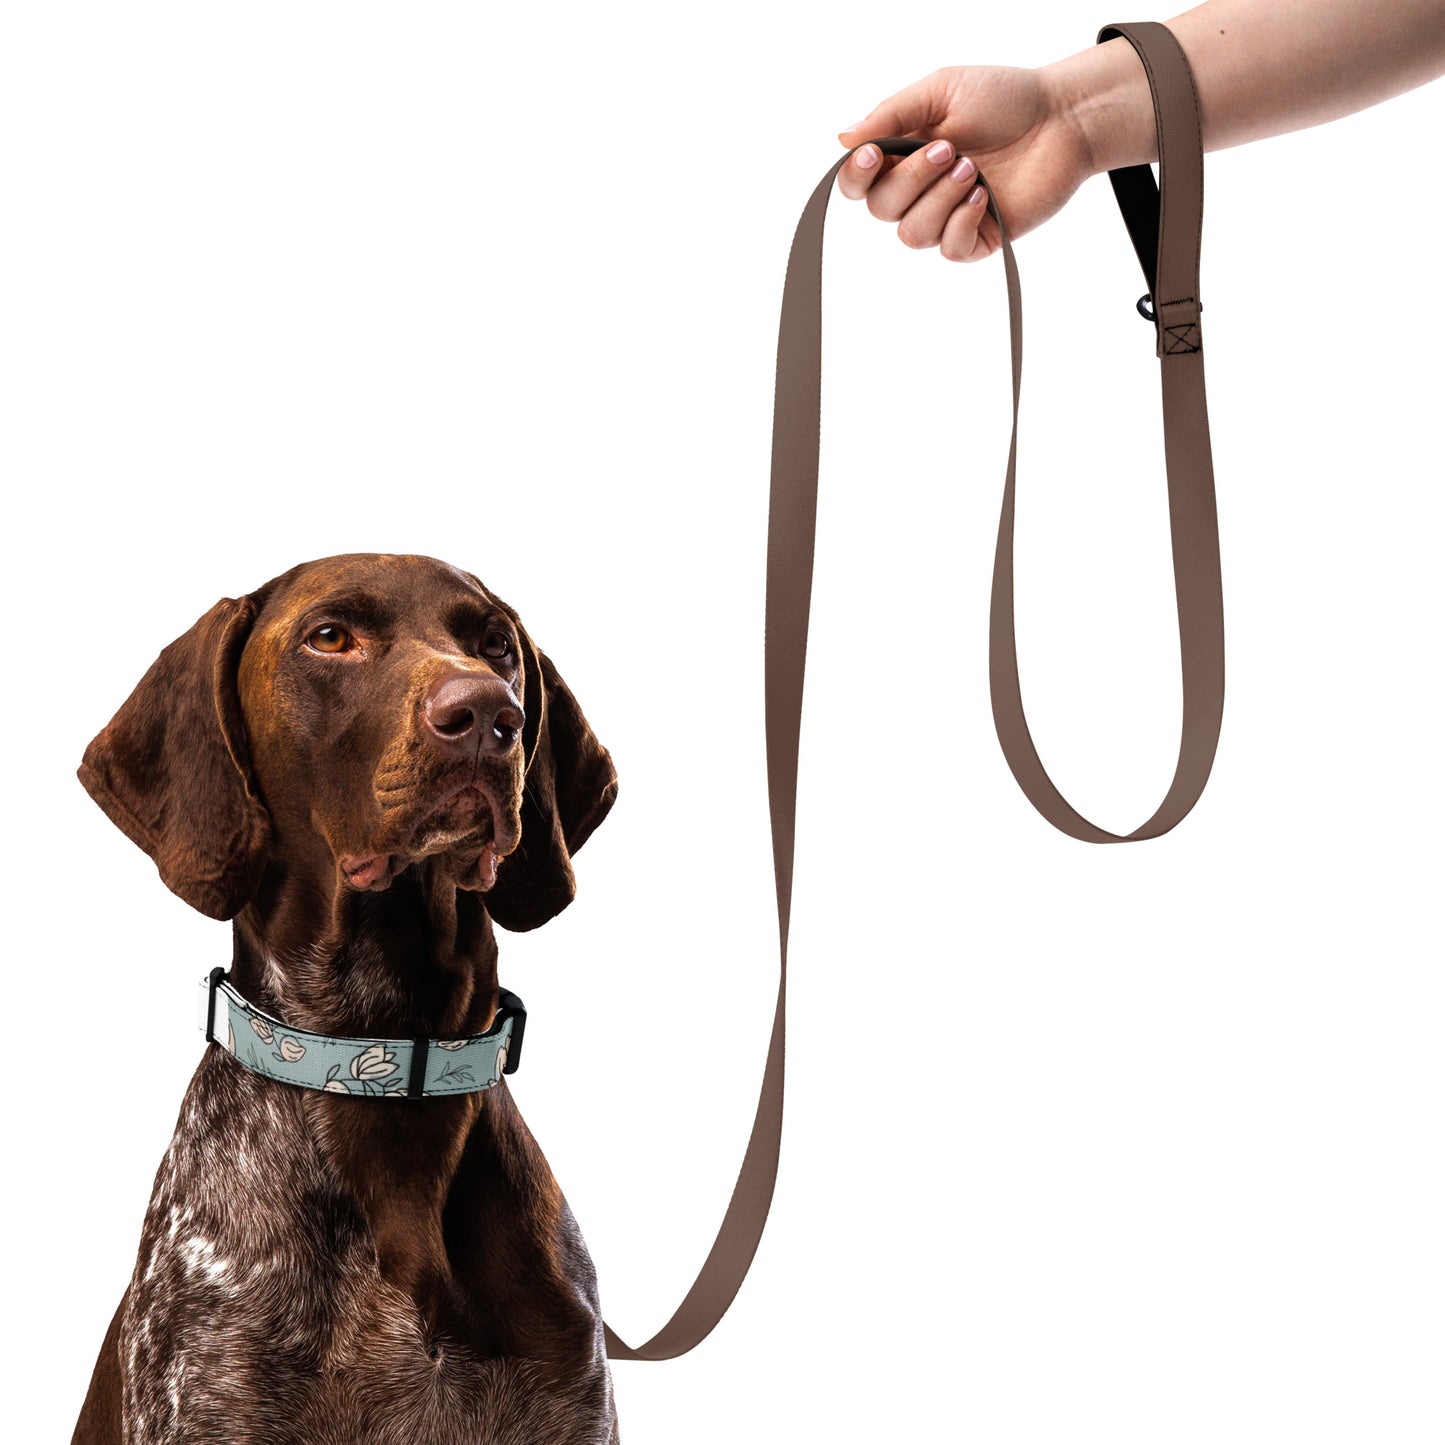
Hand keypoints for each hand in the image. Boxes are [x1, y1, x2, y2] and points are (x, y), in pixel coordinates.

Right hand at [836, 64, 1094, 261]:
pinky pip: (949, 250)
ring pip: (912, 234)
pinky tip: (984, 196)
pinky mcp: (977, 238)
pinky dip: (961, 222)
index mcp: (902, 155)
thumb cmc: (1004, 99)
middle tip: (951, 149)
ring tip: (973, 170)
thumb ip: (890, 114)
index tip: (873, 154)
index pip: (857, 184)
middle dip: (912, 179)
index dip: (855, 177)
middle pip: (882, 209)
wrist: (1062, 118)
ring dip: (940, 199)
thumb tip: (842, 138)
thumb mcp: (940, 90)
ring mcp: (946, 217)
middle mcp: (918, 191)